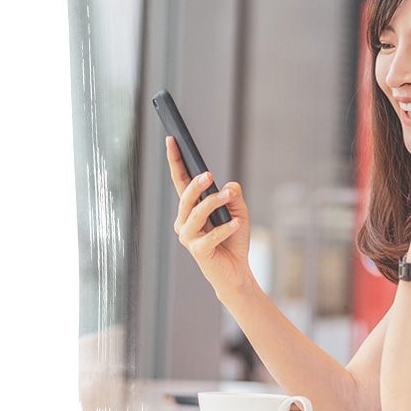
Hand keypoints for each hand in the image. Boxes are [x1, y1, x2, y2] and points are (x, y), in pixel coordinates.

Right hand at [166, 136, 251, 295]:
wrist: (236, 271)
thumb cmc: (233, 240)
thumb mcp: (238, 212)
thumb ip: (233, 197)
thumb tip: (228, 186)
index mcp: (191, 209)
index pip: (181, 180)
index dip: (176, 160)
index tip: (172, 140)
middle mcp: (184, 222)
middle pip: (186, 197)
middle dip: (195, 184)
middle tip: (208, 175)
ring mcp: (189, 238)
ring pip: (196, 214)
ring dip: (212, 203)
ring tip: (227, 196)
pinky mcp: (199, 252)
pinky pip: (210, 237)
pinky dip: (224, 229)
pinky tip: (235, 224)